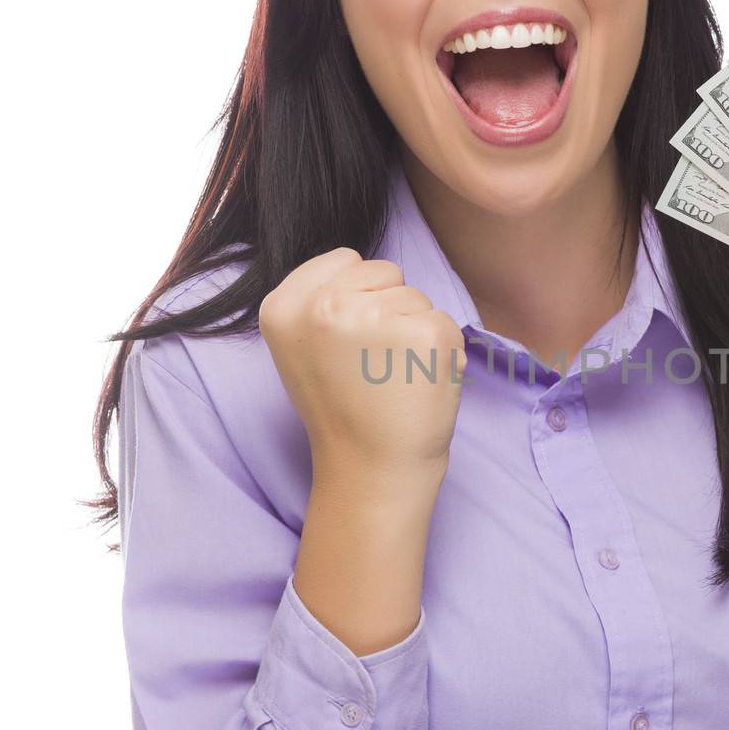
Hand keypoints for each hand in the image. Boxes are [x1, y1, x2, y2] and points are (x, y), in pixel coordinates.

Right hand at [259, 247, 466, 477]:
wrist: (371, 470)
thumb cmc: (343, 410)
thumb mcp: (302, 348)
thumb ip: (319, 301)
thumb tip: (358, 268)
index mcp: (284, 306)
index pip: (345, 259)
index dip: (358, 297)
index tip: (350, 342)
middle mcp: (324, 306)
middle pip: (385, 272)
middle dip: (388, 309)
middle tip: (372, 365)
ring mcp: (376, 318)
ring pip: (417, 297)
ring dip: (414, 332)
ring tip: (394, 377)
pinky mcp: (426, 335)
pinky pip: (444, 321)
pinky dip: (441, 352)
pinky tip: (418, 384)